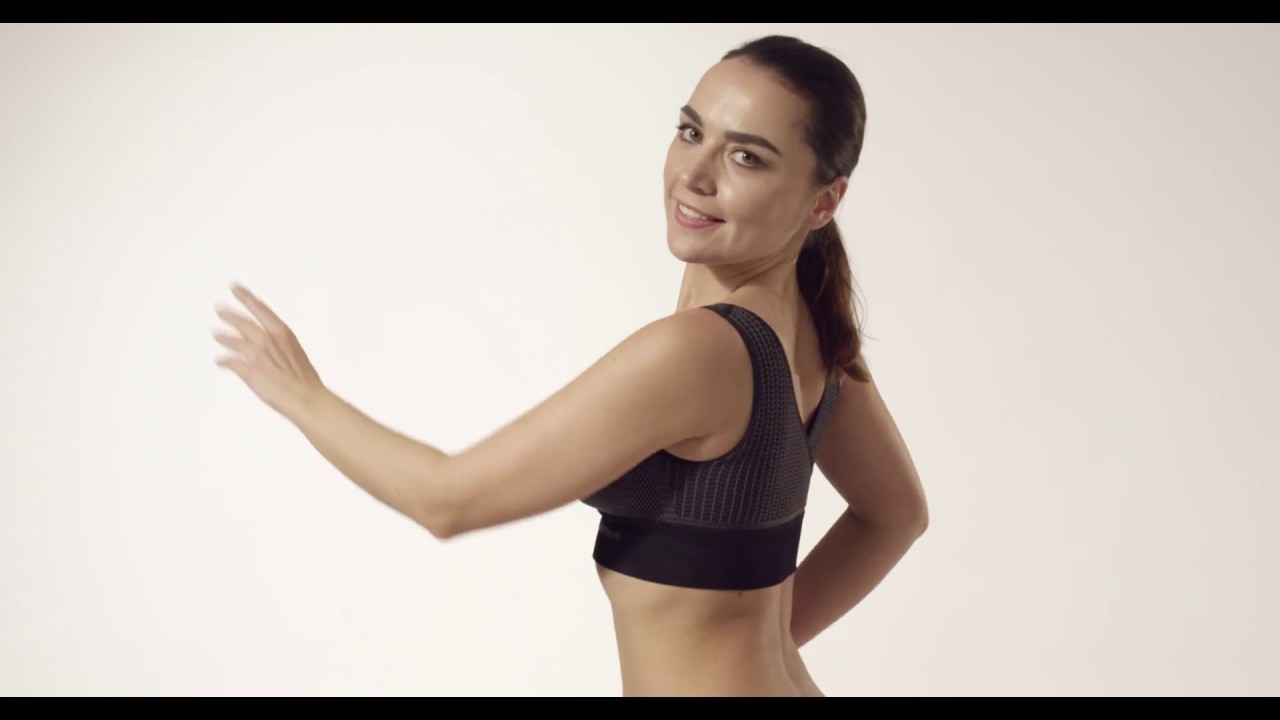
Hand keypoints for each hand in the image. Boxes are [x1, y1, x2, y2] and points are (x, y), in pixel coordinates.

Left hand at [212, 283, 325, 419]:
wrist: (305, 398)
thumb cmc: (305, 380)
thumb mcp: (296, 354)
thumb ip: (281, 347)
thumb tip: (272, 349)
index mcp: (282, 332)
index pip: (260, 308)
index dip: (245, 297)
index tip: (235, 287)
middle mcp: (267, 339)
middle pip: (242, 322)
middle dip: (229, 315)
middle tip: (220, 310)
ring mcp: (256, 353)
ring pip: (233, 340)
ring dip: (224, 337)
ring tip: (217, 334)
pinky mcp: (248, 369)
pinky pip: (230, 361)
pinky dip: (224, 361)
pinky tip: (220, 362)